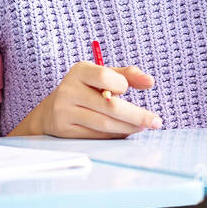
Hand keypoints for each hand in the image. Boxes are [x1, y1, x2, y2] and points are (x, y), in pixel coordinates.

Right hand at [33, 62, 160, 138]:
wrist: (51, 110)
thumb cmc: (84, 89)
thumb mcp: (101, 76)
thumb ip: (127, 75)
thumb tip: (150, 82)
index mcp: (79, 71)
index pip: (104, 77)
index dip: (121, 85)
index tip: (126, 89)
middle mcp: (68, 90)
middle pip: (109, 105)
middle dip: (137, 115)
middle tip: (156, 121)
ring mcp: (64, 112)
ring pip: (104, 124)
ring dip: (129, 127)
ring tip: (143, 127)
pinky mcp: (65, 130)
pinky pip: (97, 136)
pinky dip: (115, 135)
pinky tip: (126, 132)